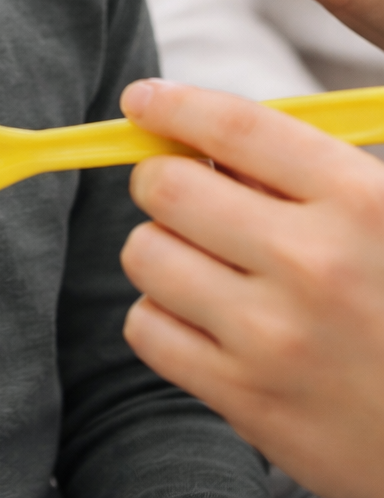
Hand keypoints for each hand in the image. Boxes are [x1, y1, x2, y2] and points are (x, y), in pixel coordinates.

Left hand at [119, 78, 383, 497]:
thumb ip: (304, 173)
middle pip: (170, 187)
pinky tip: (203, 318)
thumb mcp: (383, 216)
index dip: (173, 106)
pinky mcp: (247, 400)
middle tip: (176, 189)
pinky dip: (162, 315)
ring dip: (162, 248)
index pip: (235, 127)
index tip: (142, 101)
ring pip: (147, 253)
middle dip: (159, 178)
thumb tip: (200, 141)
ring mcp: (275, 337)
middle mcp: (314, 263)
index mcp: (361, 202)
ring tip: (205, 262)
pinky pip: (147, 327)